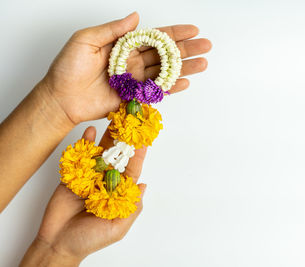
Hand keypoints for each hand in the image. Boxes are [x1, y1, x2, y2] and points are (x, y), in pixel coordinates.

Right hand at [20, 127, 146, 265]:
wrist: (58, 243)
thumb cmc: (90, 239)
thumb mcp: (118, 227)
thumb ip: (132, 207)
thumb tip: (144, 186)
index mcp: (118, 192)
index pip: (131, 170)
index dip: (137, 156)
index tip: (144, 140)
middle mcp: (105, 182)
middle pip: (117, 158)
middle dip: (123, 142)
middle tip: (129, 123)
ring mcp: (89, 176)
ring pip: (100, 154)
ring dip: (106, 138)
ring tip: (113, 121)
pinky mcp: (72, 174)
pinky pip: (80, 156)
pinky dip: (85, 143)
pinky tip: (90, 131)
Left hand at [43, 12, 211, 124]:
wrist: (61, 98)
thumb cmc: (68, 67)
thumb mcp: (86, 40)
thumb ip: (113, 30)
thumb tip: (136, 17)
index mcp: (123, 46)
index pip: (153, 37)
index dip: (173, 33)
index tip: (192, 29)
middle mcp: (132, 62)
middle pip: (165, 54)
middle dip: (186, 49)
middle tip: (205, 45)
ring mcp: (134, 80)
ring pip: (164, 72)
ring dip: (184, 68)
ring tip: (203, 63)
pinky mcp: (133, 97)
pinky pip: (155, 92)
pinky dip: (170, 88)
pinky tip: (185, 82)